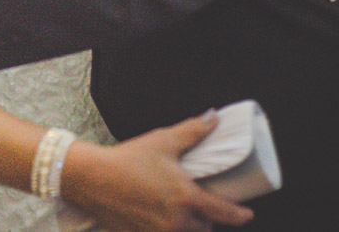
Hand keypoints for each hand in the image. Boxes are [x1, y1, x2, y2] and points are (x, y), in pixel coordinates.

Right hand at [62, 112, 252, 230]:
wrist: (91, 178)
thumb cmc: (127, 159)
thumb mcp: (162, 141)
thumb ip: (192, 131)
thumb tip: (213, 118)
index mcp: (186, 199)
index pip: (225, 214)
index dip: (240, 215)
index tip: (246, 214)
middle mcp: (176, 221)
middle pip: (205, 229)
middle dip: (207, 220)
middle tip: (202, 207)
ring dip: (188, 227)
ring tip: (180, 214)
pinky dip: (164, 229)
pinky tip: (157, 218)